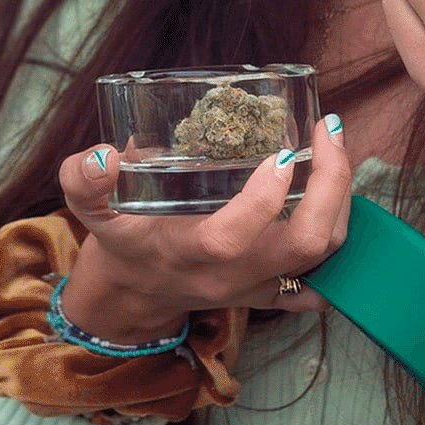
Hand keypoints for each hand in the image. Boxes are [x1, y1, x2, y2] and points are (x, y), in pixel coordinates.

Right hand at [57, 117, 352, 342]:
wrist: (136, 292)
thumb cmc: (122, 238)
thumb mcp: (91, 210)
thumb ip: (82, 181)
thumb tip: (103, 155)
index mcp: (185, 253)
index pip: (231, 238)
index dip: (262, 200)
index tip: (281, 151)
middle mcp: (230, 276)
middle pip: (301, 247)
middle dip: (330, 187)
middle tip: (328, 133)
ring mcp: (257, 287)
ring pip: (323, 256)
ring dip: (342, 201)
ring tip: (335, 147)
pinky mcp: (273, 291)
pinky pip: (324, 279)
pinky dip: (342, 241)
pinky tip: (339, 198)